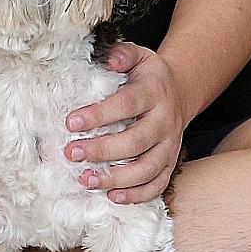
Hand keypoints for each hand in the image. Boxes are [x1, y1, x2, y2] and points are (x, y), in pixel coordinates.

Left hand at [65, 42, 186, 203]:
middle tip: (71, 153)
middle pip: (136, 141)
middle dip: (102, 150)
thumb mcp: (138, 56)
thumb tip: (109, 58)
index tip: (70, 122)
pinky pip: (158, 184)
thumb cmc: (147, 76)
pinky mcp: (170, 163)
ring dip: (116, 178)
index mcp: (154, 93)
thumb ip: (122, 54)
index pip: (127, 104)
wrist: (179, 92)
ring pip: (147, 168)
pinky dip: (138, 194)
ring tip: (86, 180)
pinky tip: (113, 197)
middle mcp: (165, 122)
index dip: (99, 115)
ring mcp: (170, 146)